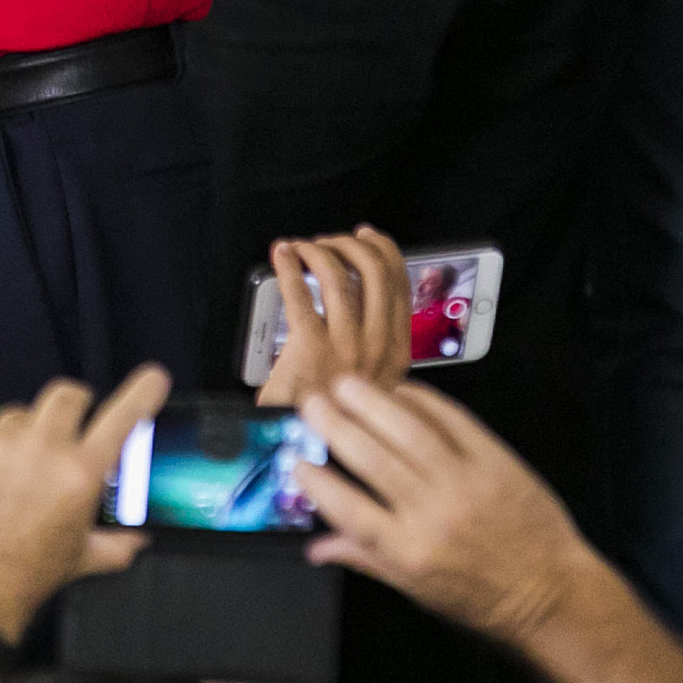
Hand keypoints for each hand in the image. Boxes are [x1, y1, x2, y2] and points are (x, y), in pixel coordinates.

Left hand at [0, 365, 169, 643]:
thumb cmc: (25, 576)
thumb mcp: (81, 559)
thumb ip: (117, 542)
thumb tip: (138, 537)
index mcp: (79, 476)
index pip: (120, 420)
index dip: (140, 394)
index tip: (152, 377)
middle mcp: (40, 451)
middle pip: (64, 395)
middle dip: (71, 407)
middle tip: (65, 430)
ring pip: (18, 416)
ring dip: (21, 436)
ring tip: (12, 478)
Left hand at [257, 227, 411, 407]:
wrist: (303, 447)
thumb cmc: (329, 413)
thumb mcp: (370, 380)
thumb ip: (372, 342)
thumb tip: (361, 290)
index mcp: (396, 353)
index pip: (400, 284)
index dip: (383, 250)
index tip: (366, 236)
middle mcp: (377, 348)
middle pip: (374, 271)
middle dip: (348, 244)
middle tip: (327, 242)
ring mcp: (345, 348)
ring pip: (338, 274)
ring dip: (316, 250)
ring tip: (300, 249)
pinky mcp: (310, 349)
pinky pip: (299, 292)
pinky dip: (288, 264)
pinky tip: (281, 256)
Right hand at [295, 377, 593, 646]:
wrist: (552, 593)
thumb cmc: (481, 598)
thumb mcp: (416, 589)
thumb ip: (364, 559)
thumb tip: (315, 547)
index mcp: (407, 551)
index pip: (344, 507)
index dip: (312, 479)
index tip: (294, 459)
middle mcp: (432, 513)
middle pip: (369, 456)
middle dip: (331, 423)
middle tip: (311, 403)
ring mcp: (465, 482)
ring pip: (405, 429)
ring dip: (369, 400)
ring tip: (344, 384)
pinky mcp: (494, 460)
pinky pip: (450, 419)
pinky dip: (419, 399)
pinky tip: (398, 391)